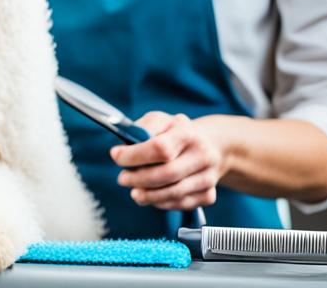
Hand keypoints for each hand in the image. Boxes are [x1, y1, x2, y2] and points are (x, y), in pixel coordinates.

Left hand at [109, 112, 234, 210]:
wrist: (209, 145)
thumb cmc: (175, 132)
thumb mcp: (159, 121)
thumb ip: (140, 130)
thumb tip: (121, 149)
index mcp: (187, 132)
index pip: (160, 148)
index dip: (134, 155)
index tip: (116, 156)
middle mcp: (203, 155)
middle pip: (166, 174)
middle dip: (138, 179)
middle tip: (122, 179)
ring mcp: (209, 176)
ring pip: (174, 193)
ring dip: (148, 195)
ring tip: (134, 191)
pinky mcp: (209, 195)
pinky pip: (181, 204)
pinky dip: (162, 203)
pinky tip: (151, 196)